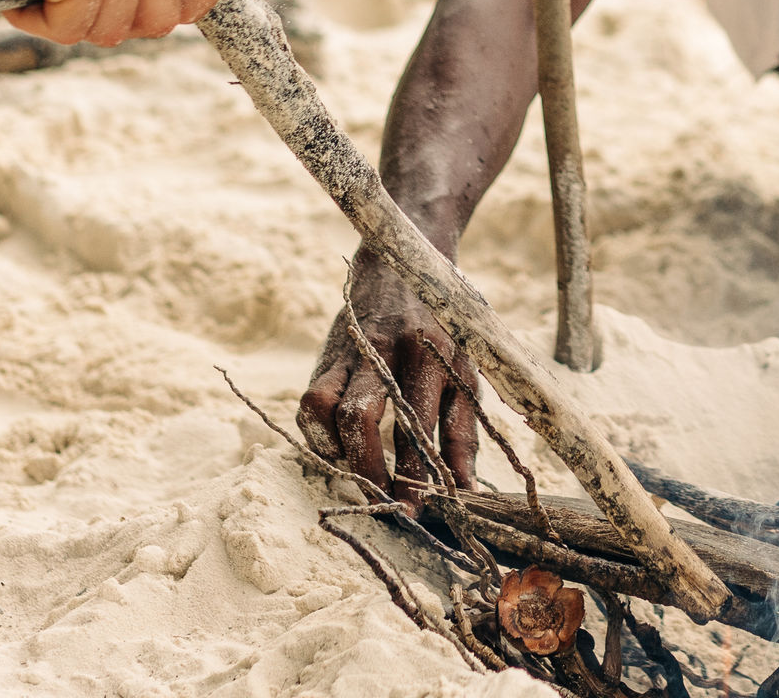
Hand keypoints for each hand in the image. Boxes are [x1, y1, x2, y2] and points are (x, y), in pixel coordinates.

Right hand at [305, 253, 476, 492]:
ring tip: (362, 480)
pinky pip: (311, 400)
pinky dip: (321, 434)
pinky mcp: (326, 355)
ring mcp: (349, 350)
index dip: (414, 474)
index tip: (417, 513)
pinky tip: (343, 451)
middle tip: (384, 506)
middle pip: (360, 418)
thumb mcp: (467, 372)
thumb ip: (465, 434)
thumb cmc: (445, 330)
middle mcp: (383, 349)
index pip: (415, 424)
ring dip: (339, 453)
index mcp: (428, 352)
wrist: (405, 264)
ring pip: (324, 407)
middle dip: (369, 471)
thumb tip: (467, 494)